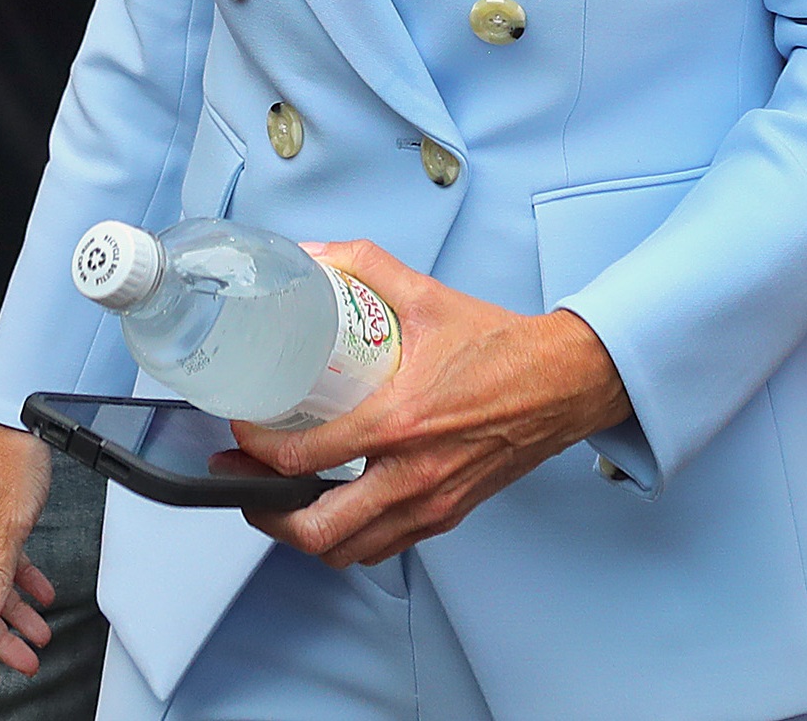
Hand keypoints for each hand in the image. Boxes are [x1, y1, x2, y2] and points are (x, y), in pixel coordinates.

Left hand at [232, 241, 630, 568]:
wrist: (564, 382)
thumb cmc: (502, 348)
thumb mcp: (428, 296)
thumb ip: (367, 267)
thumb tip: (316, 255)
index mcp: (400, 422)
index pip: (305, 458)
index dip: (257, 452)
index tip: (243, 433)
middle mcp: (412, 475)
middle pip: (317, 530)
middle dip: (265, 512)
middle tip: (245, 484)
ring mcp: (430, 504)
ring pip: (348, 552)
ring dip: (306, 534)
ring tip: (283, 501)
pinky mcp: (447, 515)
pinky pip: (384, 549)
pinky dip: (352, 539)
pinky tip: (340, 507)